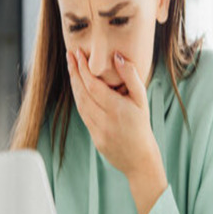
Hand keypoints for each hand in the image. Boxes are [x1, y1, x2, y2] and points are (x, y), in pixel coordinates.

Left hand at [66, 48, 159, 179]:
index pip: (94, 86)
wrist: (140, 159)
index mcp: (117, 109)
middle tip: (70, 56)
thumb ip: (130, 76)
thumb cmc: (142, 126)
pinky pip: (83, 114)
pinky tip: (78, 88)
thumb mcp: (142, 99)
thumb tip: (117, 56)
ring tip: (71, 68)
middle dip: (74, 73)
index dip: (83, 69)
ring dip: (74, 85)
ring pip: (80, 104)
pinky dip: (79, 99)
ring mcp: (98, 131)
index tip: (78, 54)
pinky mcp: (94, 138)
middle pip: (82, 93)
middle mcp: (105, 120)